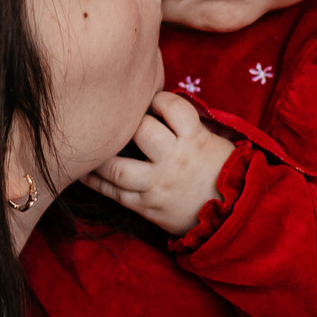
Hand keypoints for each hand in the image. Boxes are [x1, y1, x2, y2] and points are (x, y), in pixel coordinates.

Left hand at [82, 93, 234, 236]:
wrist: (231, 217)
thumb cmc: (221, 173)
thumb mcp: (214, 143)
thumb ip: (189, 126)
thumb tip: (160, 106)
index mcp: (196, 141)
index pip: (174, 109)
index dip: (158, 99)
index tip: (150, 100)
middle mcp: (175, 161)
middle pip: (143, 133)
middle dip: (129, 123)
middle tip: (120, 120)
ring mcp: (158, 186)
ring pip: (121, 170)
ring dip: (103, 157)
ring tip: (94, 147)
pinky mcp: (147, 207)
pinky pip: (115, 194)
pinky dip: (96, 182)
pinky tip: (85, 171)